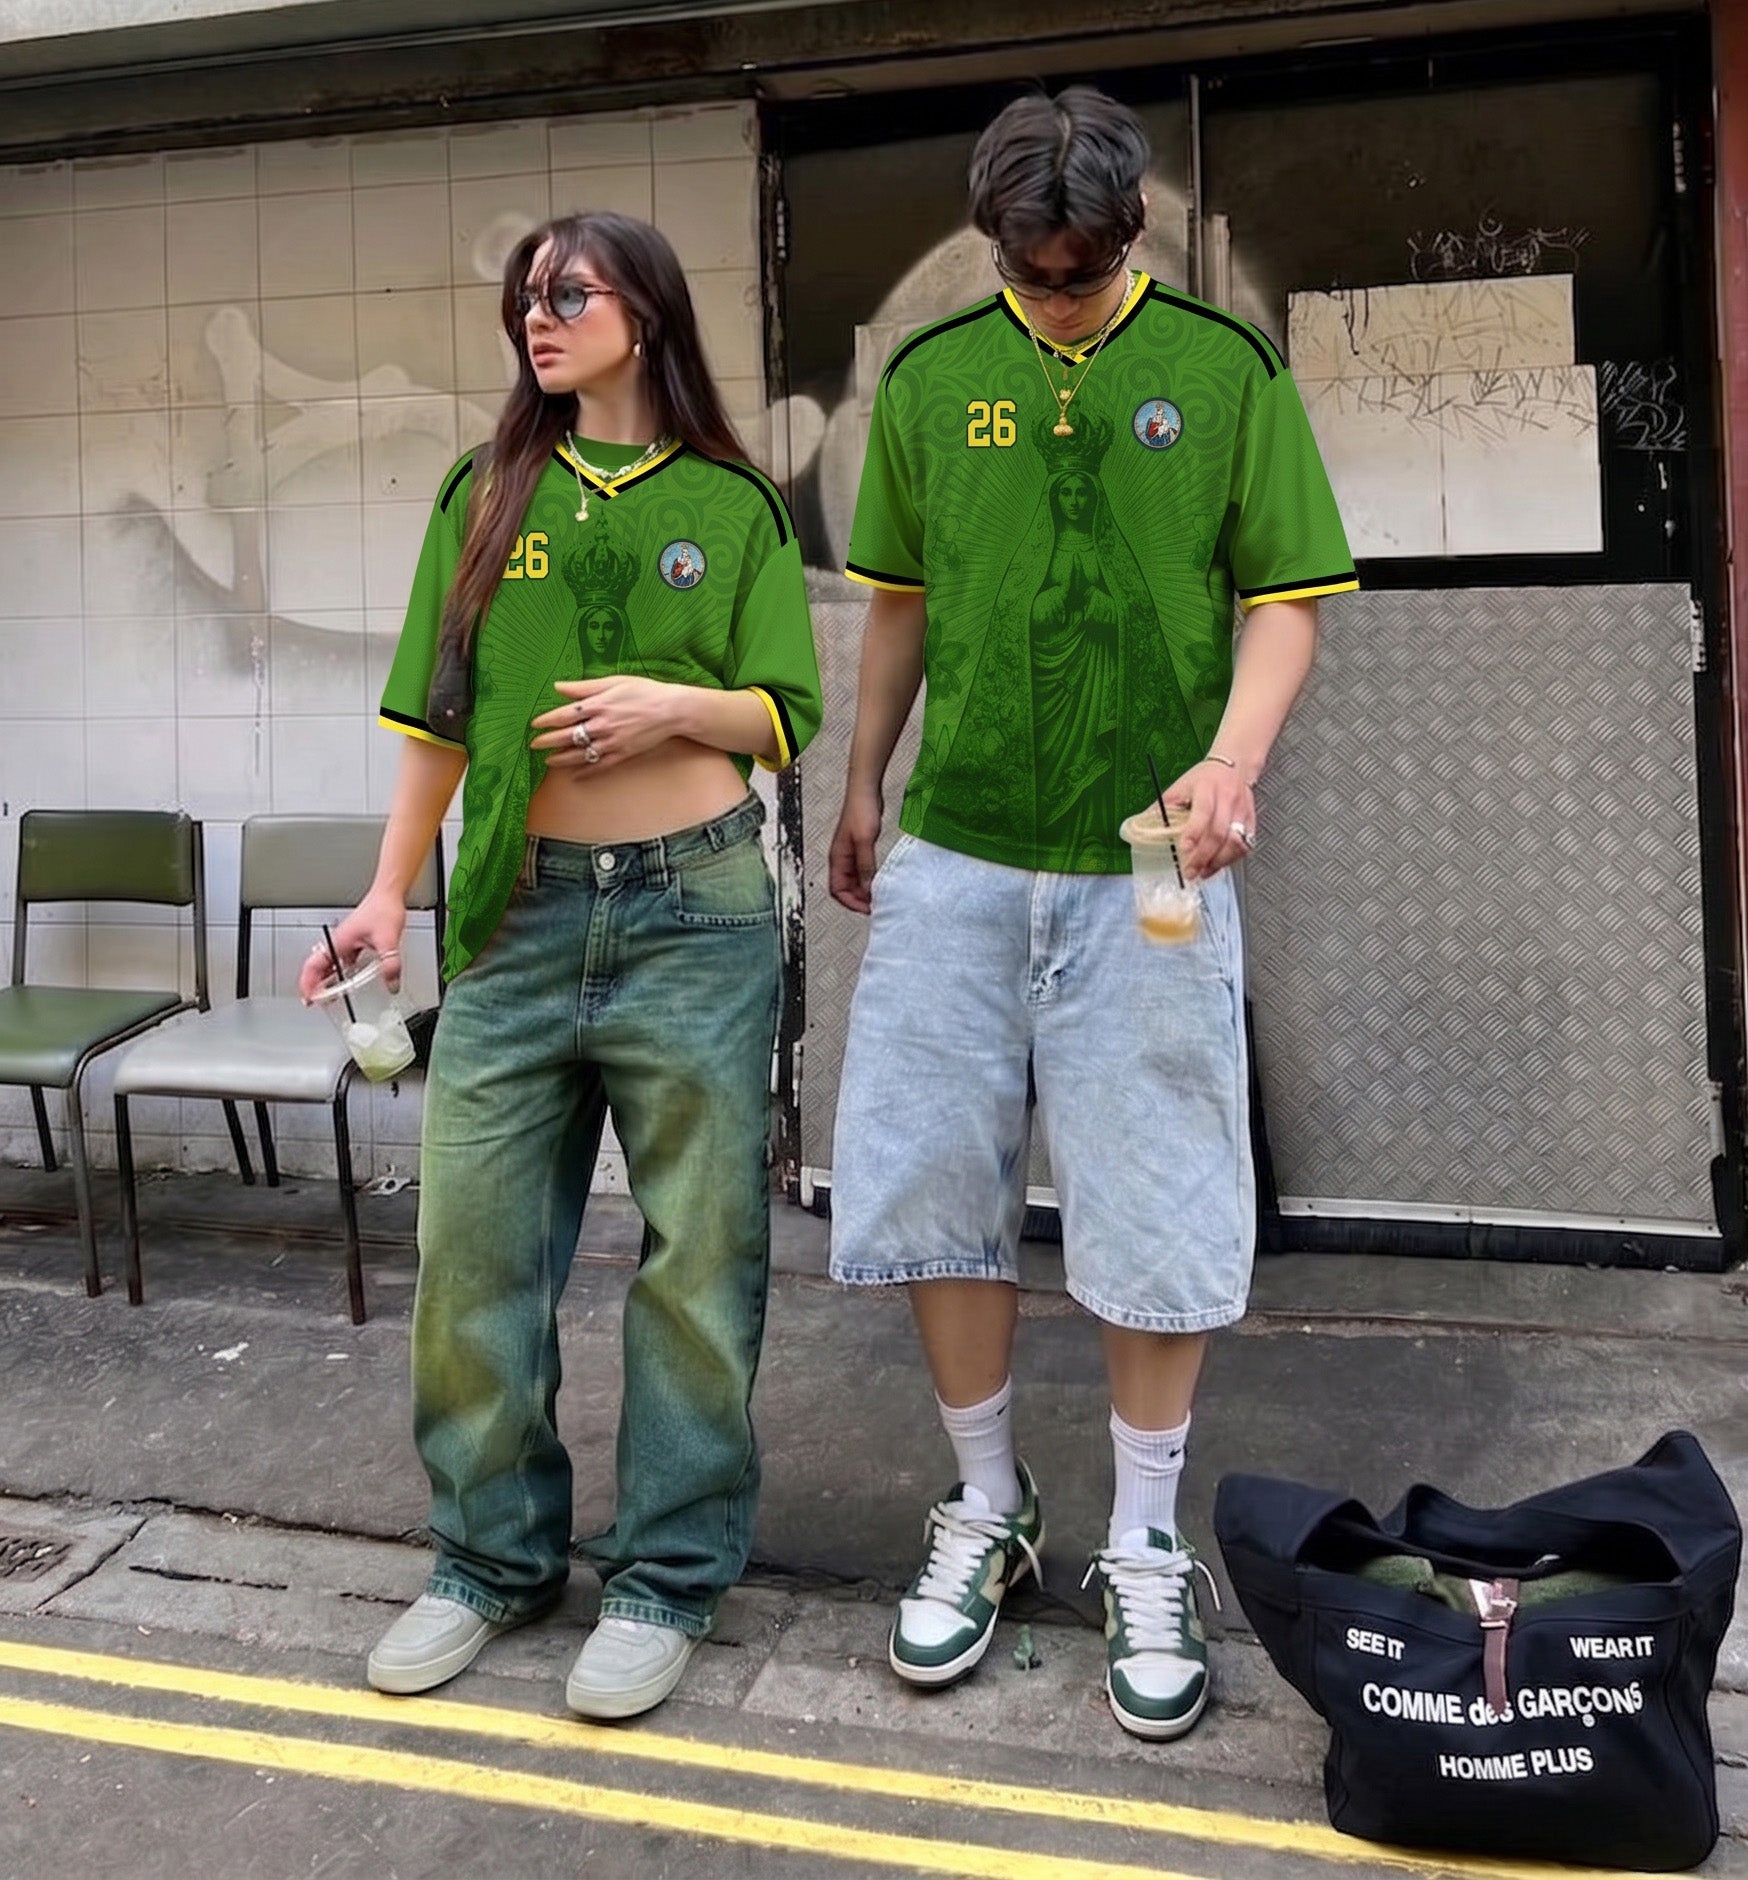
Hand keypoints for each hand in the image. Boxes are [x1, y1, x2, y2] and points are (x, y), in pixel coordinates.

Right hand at [297, 894, 406, 1001]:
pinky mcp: (354, 940)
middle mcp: (338, 942)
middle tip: (315, 1001)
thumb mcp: (387, 941)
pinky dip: (341, 971)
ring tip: (329, 994)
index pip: (313, 966)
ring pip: (329, 964)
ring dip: (327, 979)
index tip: (308, 998)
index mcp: (338, 942)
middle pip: (318, 967)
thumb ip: (390, 964)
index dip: (308, 983)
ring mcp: (345, 941)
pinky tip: (351, 977)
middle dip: (314, 985)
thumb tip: (391, 984)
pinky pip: (343, 959)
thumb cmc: (382, 909)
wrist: (388, 895)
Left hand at [532, 676, 685, 773]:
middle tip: (534, 745)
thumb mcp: (614, 682)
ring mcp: (612, 742)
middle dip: (548, 741)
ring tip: (549, 761)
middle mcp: (602, 725)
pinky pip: (600, 766)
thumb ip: (584, 686)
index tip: (534, 724)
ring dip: (562, 759)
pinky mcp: (623, 754)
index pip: (564, 715)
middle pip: (567, 736)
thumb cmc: (644, 691)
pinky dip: (586, 771)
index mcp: (598, 705)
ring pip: (581, 754)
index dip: (546, 721)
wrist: (672, 710)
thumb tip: (558, 686)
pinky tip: (575, 775)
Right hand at [829, 787, 883, 914]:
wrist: (865, 790)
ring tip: (879, 896)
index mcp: (837, 858)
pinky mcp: (860, 847)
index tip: (867, 908)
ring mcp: (850, 853)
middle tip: (876, 905)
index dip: (850, 902)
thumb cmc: (861, 810)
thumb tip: (867, 888)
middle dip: (858, 899)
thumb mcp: (865, 841)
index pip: (837, 890)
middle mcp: (841, 858)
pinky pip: (861, 870)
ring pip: (853, 881)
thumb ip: (865, 866)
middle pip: (844, 888)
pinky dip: (869, 879)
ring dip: (864, 890)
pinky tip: (880, 880)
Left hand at [1163, 759, 1257, 879]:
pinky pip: (1245, 845)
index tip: (1183, 849)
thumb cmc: (1204, 778)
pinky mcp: (1252, 821)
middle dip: (1203, 856)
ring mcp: (1243, 811)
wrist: (1235, 766)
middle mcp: (1229, 799)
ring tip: (1202, 873)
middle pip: (1219, 832)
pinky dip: (1230, 860)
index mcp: (1208, 788)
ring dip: (1218, 862)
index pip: (1203, 812)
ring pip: (1236, 842)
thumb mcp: (1180, 786)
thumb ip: (1163, 807)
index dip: (1194, 833)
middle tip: (1190, 872)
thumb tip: (1141, 827)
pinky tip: (1216, 866)